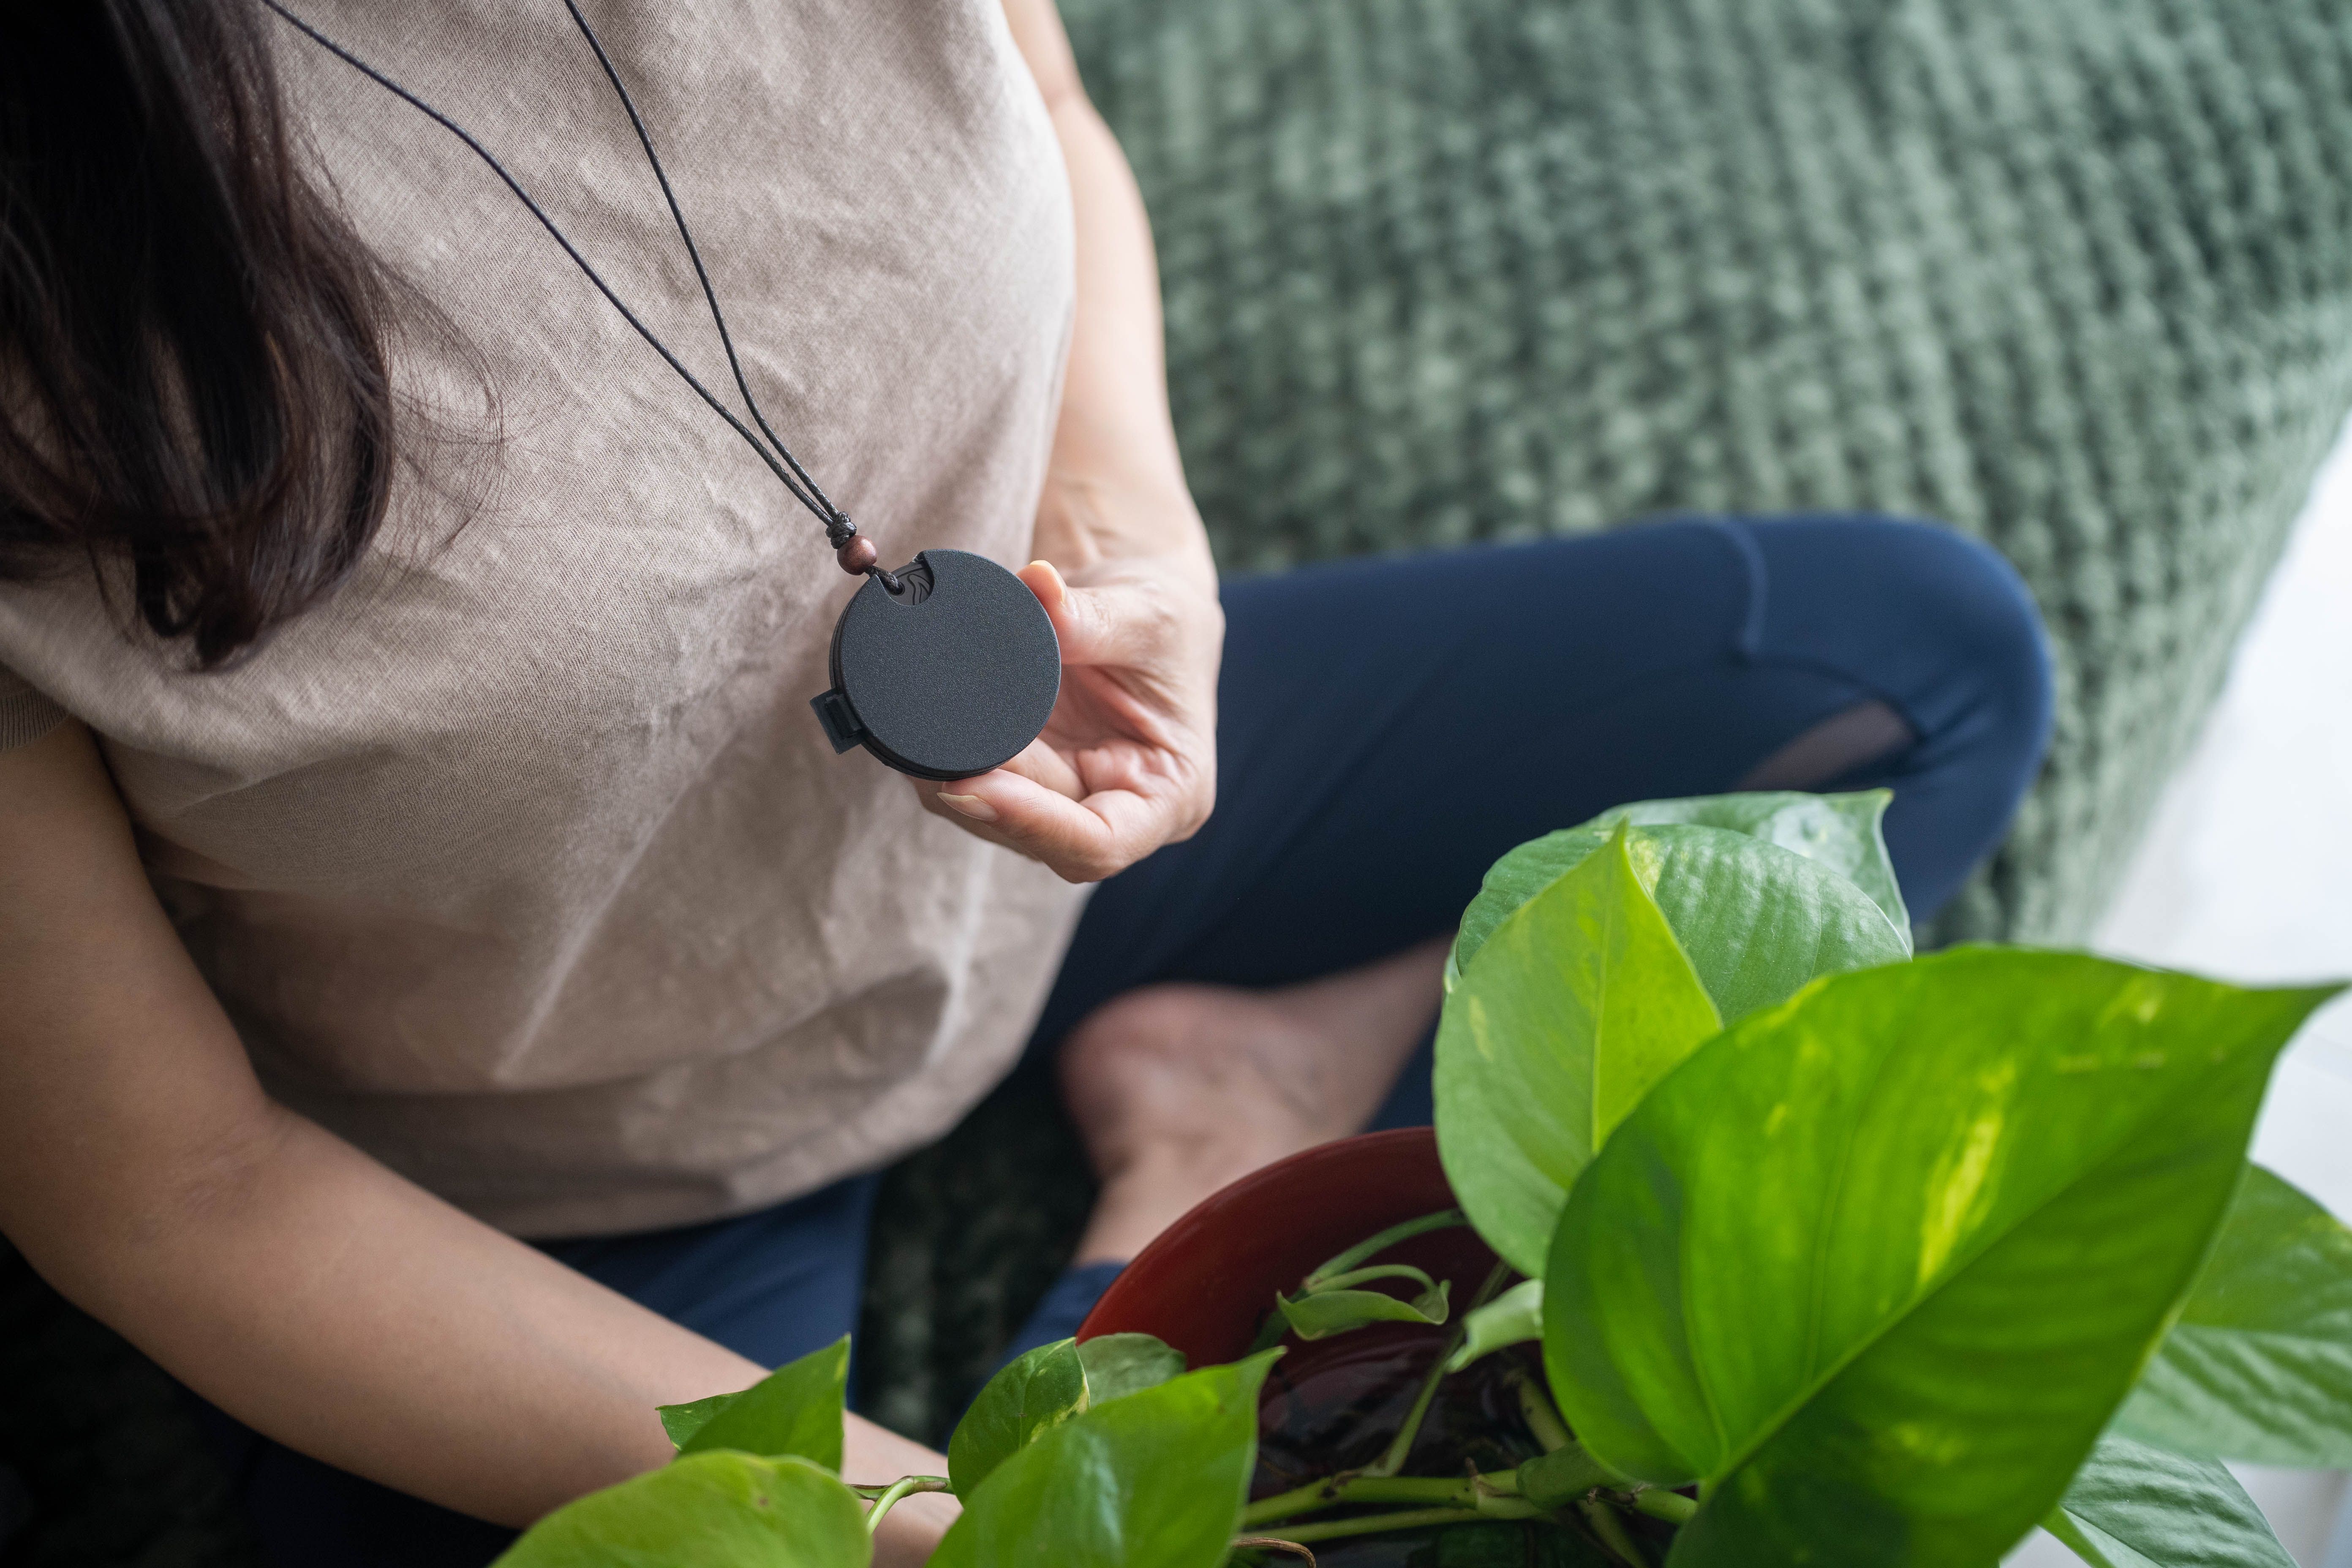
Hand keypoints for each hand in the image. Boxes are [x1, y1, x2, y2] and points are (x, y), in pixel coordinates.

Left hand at [919, 557, 1220, 881]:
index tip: (970, 785)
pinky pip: (978, 786)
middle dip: (976, 793)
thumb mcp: (1147, 613)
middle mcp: (1117, 812)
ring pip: (993, 817)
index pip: (1099, 843)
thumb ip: (1093, 614)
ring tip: (910, 730)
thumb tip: (1036, 588)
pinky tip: (915, 734)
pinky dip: (944, 762)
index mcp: (1169, 793)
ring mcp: (1066, 800)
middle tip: (915, 745)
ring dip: (949, 781)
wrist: (1139, 607)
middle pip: (1034, 834)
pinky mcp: (1027, 780)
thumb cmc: (1166, 620)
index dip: (1031, 822)